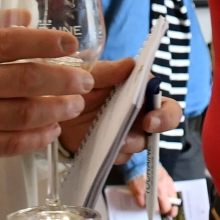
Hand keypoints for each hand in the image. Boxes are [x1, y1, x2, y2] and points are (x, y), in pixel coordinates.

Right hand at [0, 11, 93, 162]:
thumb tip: (26, 16)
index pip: (8, 43)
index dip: (44, 43)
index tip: (70, 44)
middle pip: (23, 81)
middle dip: (62, 80)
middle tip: (85, 80)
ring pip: (21, 115)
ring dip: (56, 110)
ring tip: (74, 104)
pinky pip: (8, 144)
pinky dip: (35, 139)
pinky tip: (51, 130)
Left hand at [54, 56, 182, 159]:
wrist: (54, 111)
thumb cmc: (78, 87)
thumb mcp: (89, 76)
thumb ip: (108, 71)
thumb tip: (131, 64)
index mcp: (139, 92)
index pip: (164, 102)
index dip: (165, 112)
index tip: (150, 119)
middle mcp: (140, 113)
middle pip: (163, 123)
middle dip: (160, 126)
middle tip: (146, 127)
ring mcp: (128, 132)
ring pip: (141, 143)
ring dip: (131, 142)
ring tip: (116, 139)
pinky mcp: (114, 149)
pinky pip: (121, 156)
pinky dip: (114, 153)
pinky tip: (102, 147)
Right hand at [127, 165, 178, 217]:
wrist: (138, 162)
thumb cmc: (151, 169)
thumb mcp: (164, 176)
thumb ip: (168, 188)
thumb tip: (170, 200)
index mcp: (168, 183)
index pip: (174, 201)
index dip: (173, 209)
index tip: (171, 213)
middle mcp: (160, 189)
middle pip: (165, 208)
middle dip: (162, 209)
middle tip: (158, 207)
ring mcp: (149, 192)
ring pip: (154, 209)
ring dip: (152, 207)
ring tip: (149, 200)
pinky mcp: (139, 193)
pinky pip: (142, 206)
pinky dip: (142, 204)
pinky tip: (142, 198)